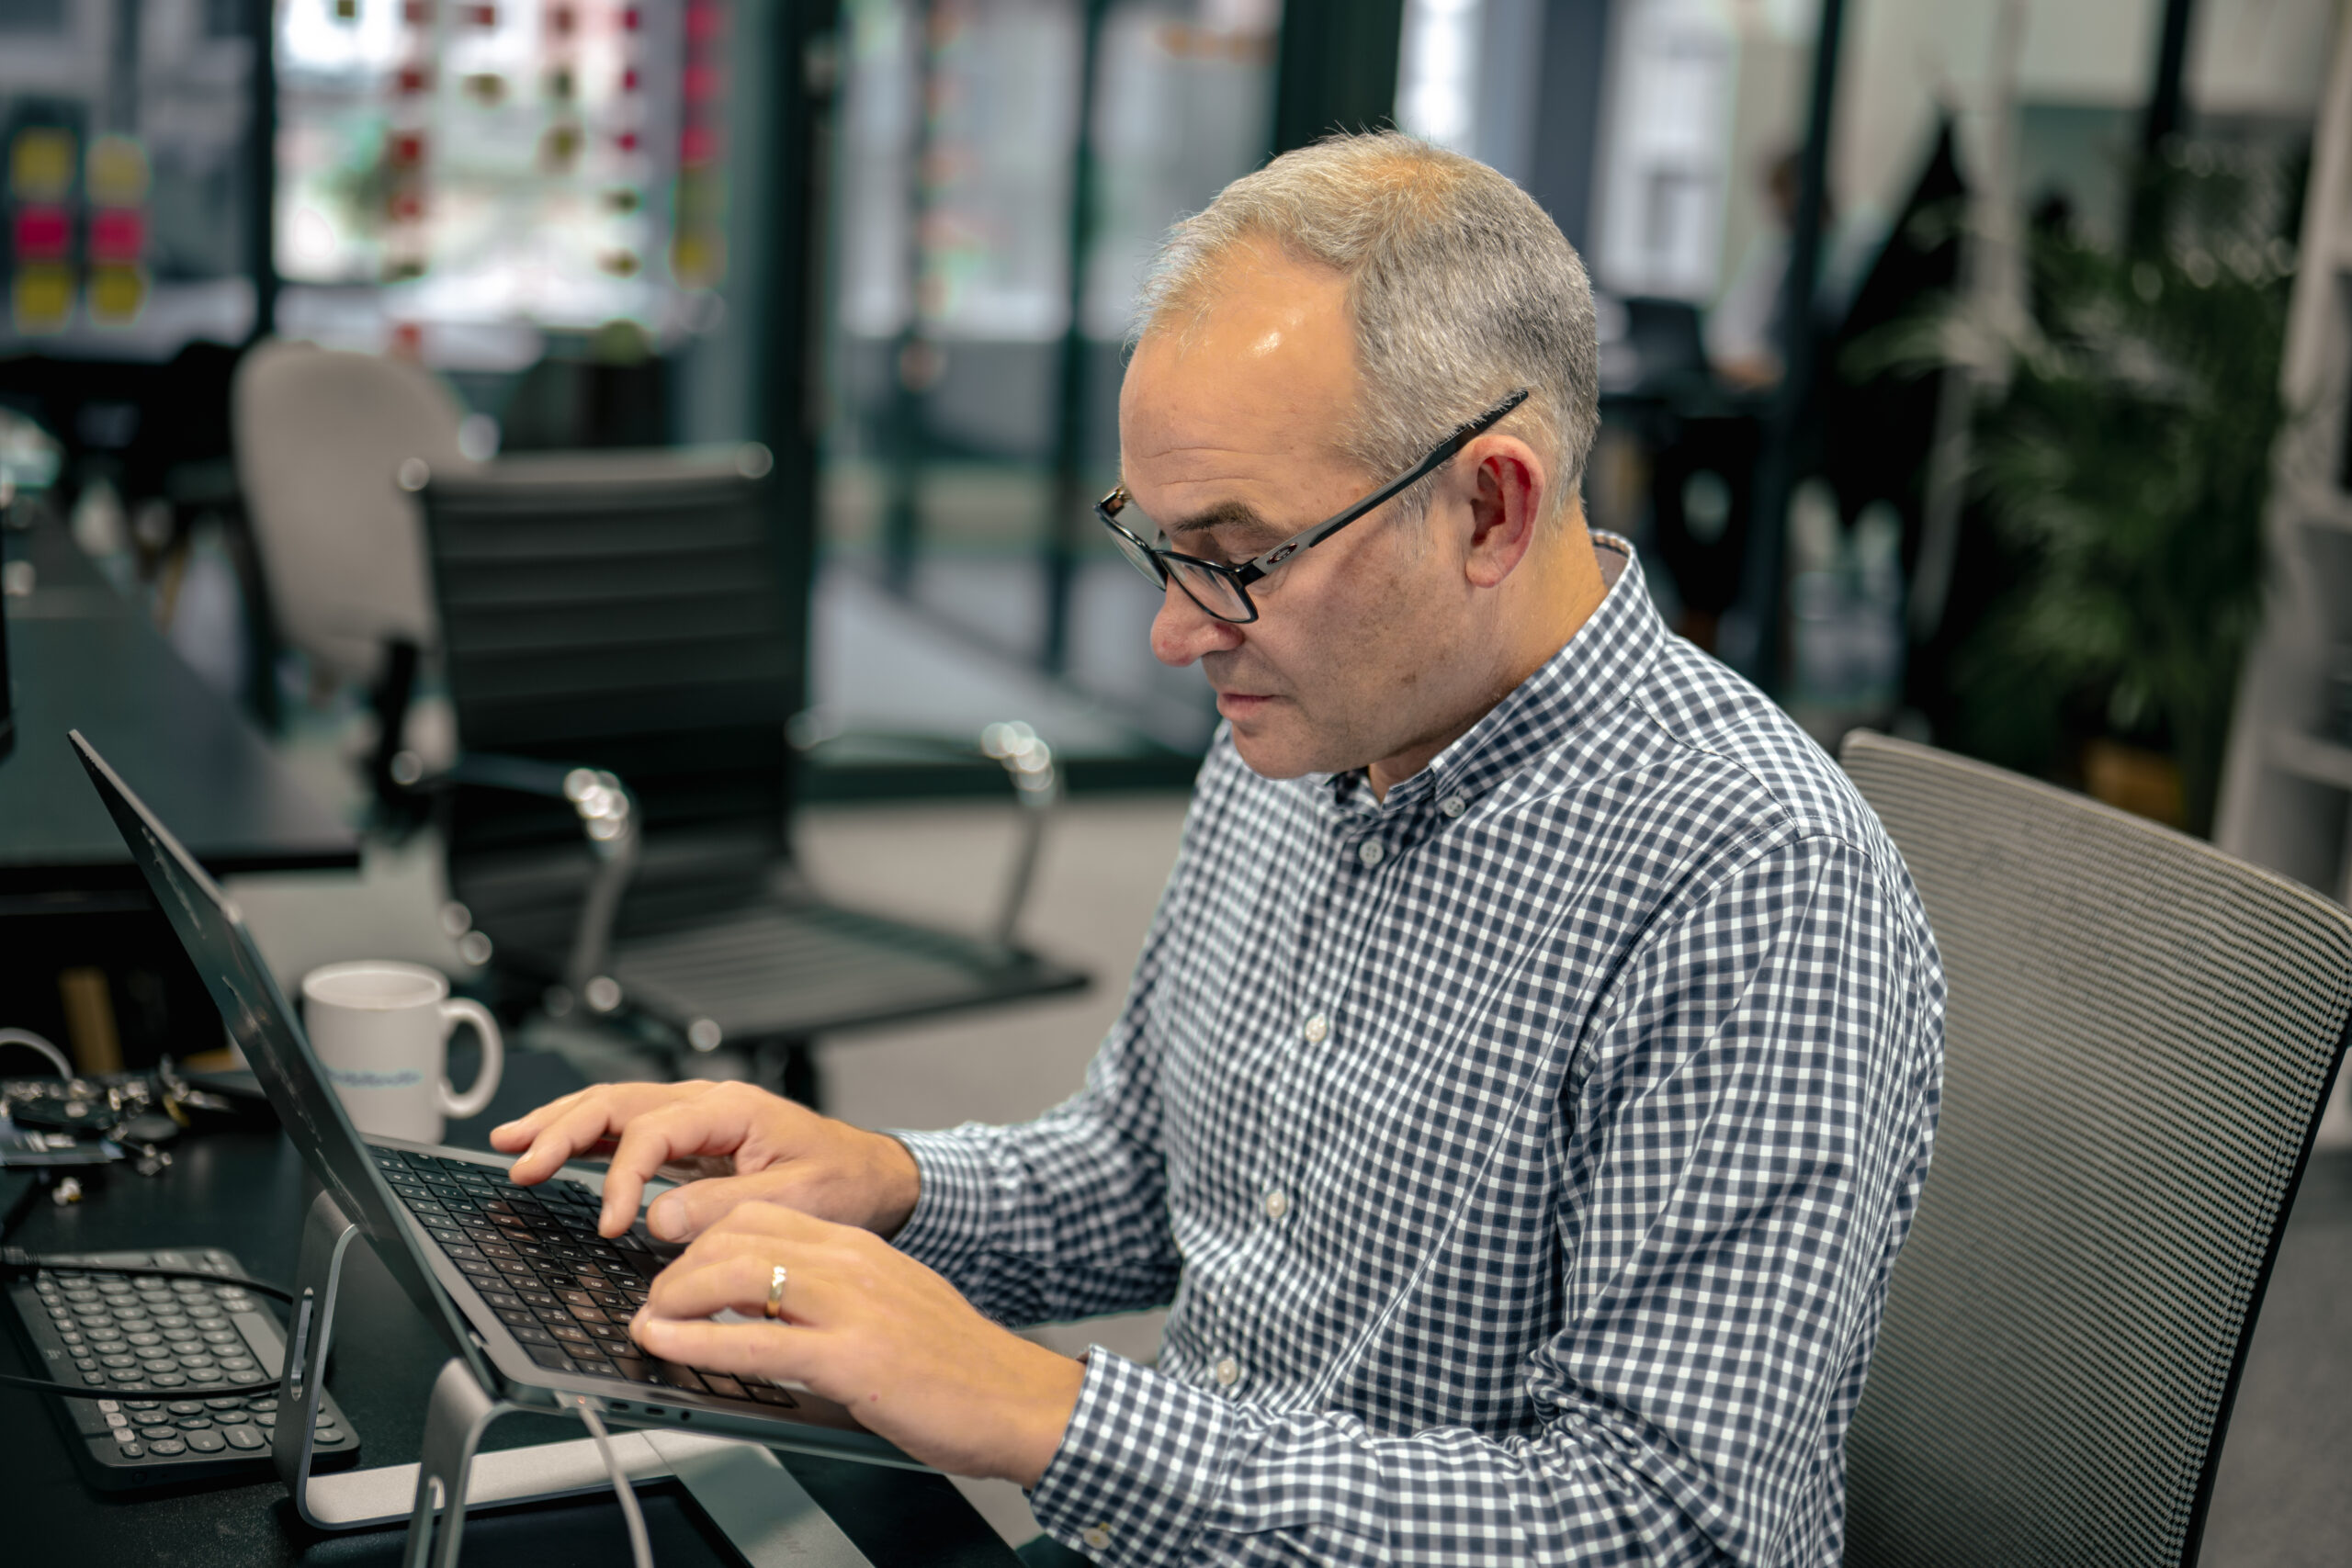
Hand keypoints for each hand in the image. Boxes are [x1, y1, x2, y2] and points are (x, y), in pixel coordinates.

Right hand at [488, 1081, 921, 1242]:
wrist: (874, 1178)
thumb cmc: (844, 1184)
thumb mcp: (795, 1200)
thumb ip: (725, 1207)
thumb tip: (658, 1218)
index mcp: (731, 1108)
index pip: (652, 1132)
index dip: (622, 1179)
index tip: (611, 1226)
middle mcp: (707, 1104)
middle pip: (618, 1104)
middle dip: (562, 1131)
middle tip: (520, 1165)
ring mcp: (696, 1119)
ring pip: (615, 1109)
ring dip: (561, 1125)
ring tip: (511, 1146)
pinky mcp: (691, 1141)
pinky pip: (628, 1130)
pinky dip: (585, 1139)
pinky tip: (550, 1150)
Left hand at [630, 1201, 1085, 1485]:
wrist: (1020, 1400)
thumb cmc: (960, 1366)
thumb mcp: (891, 1307)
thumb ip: (831, 1299)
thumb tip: (757, 1311)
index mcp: (861, 1249)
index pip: (761, 1214)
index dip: (704, 1237)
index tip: (678, 1268)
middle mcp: (853, 1265)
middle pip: (738, 1233)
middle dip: (679, 1265)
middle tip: (657, 1298)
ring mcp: (852, 1308)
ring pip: (737, 1272)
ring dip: (675, 1295)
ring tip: (652, 1319)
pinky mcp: (851, 1358)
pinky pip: (754, 1340)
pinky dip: (693, 1339)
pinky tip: (663, 1342)